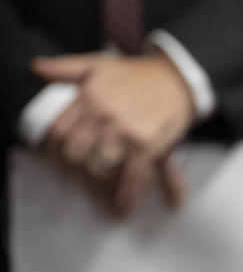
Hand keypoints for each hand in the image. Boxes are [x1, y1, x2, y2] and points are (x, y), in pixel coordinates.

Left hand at [33, 51, 193, 216]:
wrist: (178, 78)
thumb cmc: (139, 73)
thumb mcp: (99, 64)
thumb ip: (66, 67)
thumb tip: (37, 68)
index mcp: (88, 97)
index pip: (60, 131)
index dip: (59, 149)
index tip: (65, 157)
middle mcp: (103, 116)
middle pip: (76, 153)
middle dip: (80, 166)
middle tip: (89, 171)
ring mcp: (124, 132)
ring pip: (99, 167)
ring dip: (102, 181)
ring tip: (107, 188)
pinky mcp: (146, 146)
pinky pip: (133, 177)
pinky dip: (128, 195)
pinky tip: (123, 207)